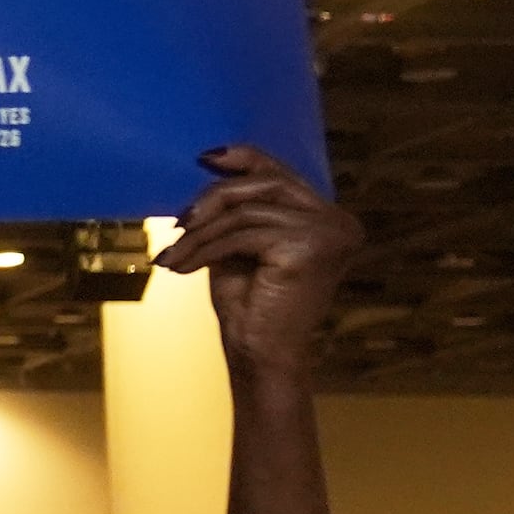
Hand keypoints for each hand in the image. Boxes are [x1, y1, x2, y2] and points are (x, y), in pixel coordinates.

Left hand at [158, 146, 357, 377]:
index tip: (205, 157)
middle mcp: (339, 221)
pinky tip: (183, 267)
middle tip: (178, 224)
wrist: (261, 356)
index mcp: (329, 219)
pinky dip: (206, 249)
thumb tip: (210, 163)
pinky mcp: (310, 247)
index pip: (283, 175)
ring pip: (247, 212)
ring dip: (201, 234)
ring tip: (174, 256)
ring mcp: (330, 233)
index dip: (245, 159)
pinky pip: (242, 234)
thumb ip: (238, 211)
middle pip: (265, 185)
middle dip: (212, 201)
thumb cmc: (250, 306)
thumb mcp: (240, 246)